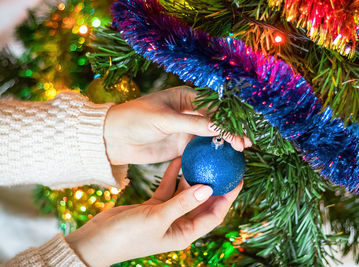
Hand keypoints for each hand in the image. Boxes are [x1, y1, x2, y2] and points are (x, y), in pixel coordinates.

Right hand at [66, 158, 242, 265]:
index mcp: (185, 233)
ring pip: (186, 192)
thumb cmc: (127, 236)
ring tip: (203, 156)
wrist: (97, 240)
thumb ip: (182, 202)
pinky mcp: (154, 205)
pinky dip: (173, 174)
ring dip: (193, 175)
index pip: (214, 214)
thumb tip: (207, 187)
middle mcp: (179, 224)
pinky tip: (179, 158)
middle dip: (214, 183)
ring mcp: (166, 213)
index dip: (228, 197)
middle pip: (203, 201)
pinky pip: (168, 187)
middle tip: (223, 164)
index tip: (238, 179)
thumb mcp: (158, 218)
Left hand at [103, 86, 251, 164]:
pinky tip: (222, 161)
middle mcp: (189, 112)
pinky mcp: (181, 145)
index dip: (227, 121)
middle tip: (245, 146)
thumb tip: (220, 126)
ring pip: (211, 136)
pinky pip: (200, 149)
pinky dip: (211, 155)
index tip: (238, 135)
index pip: (213, 107)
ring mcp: (186, 129)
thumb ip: (193, 123)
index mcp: (186, 97)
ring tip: (240, 154)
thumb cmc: (135, 119)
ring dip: (224, 144)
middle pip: (216, 121)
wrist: (112, 138)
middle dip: (231, 132)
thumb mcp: (164, 119)